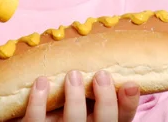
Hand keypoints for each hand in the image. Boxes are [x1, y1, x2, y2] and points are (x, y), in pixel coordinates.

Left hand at [15, 71, 139, 121]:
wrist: (38, 119)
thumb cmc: (61, 106)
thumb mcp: (84, 100)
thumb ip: (93, 86)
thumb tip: (105, 52)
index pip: (121, 119)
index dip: (128, 104)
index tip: (130, 84)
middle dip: (105, 100)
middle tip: (101, 74)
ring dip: (74, 98)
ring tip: (73, 73)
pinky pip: (36, 120)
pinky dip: (38, 101)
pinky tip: (41, 81)